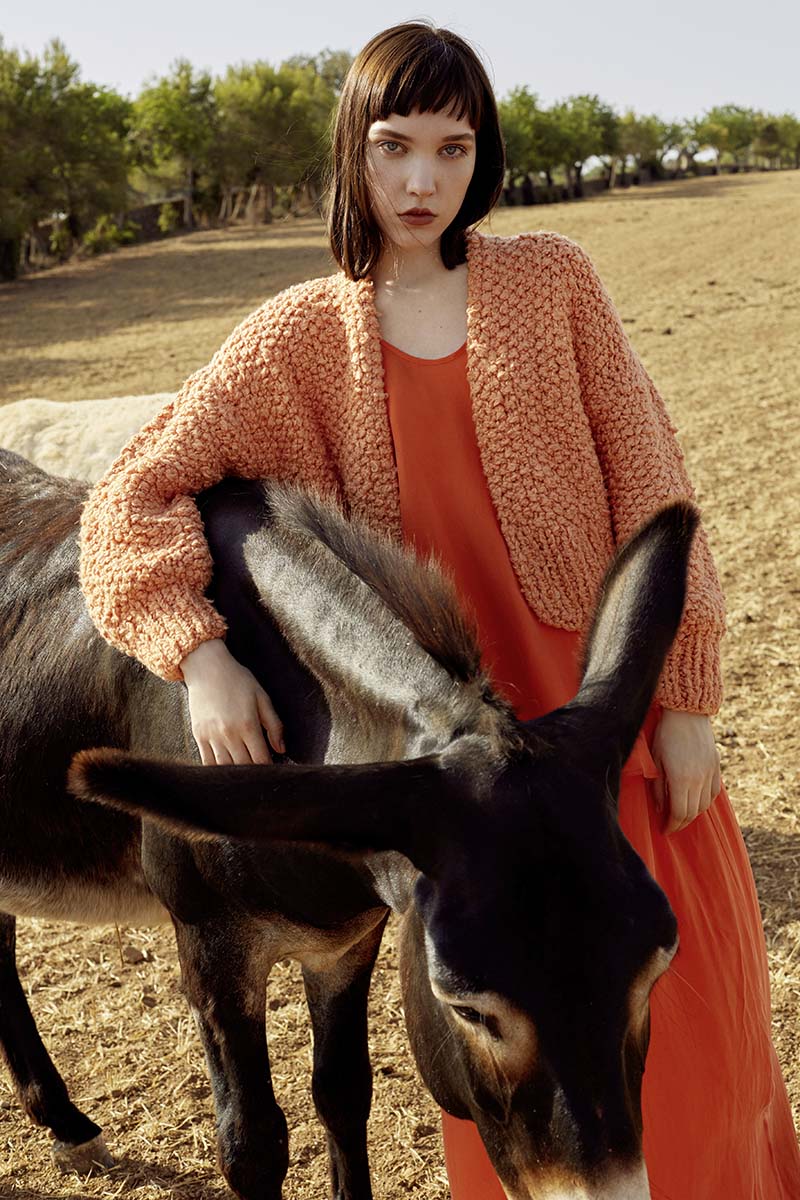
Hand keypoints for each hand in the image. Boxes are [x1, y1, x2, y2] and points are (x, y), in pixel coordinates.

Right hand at [180, 638, 283, 765]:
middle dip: (254, 774)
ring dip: (236, 774)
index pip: (260, 759)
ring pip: (225, 768)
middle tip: (261, 775)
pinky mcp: (199, 735)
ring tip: (245, 775)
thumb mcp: (262, 697)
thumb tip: (282, 749)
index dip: (268, 769)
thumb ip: (274, 725)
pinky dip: (218, 770)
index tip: (273, 771)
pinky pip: (207, 762)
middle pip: (244, 767)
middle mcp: (229, 733)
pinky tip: (226, 770)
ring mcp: (212, 736)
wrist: (207, 667)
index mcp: (248, 725)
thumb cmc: (238, 680)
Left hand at [651, 709, 720, 834]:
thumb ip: (658, 787)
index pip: (679, 813)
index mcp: (681, 779)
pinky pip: (714, 792)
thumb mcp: (656, 761)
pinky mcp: (716, 766)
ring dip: (694, 814)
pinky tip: (696, 802)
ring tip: (682, 816)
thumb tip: (660, 808)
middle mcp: (699, 779)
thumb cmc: (665, 734)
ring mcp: (710, 773)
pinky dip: (705, 802)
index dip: (672, 825)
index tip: (664, 830)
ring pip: (705, 804)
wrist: (687, 713)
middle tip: (671, 825)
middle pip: (693, 812)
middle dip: (681, 823)